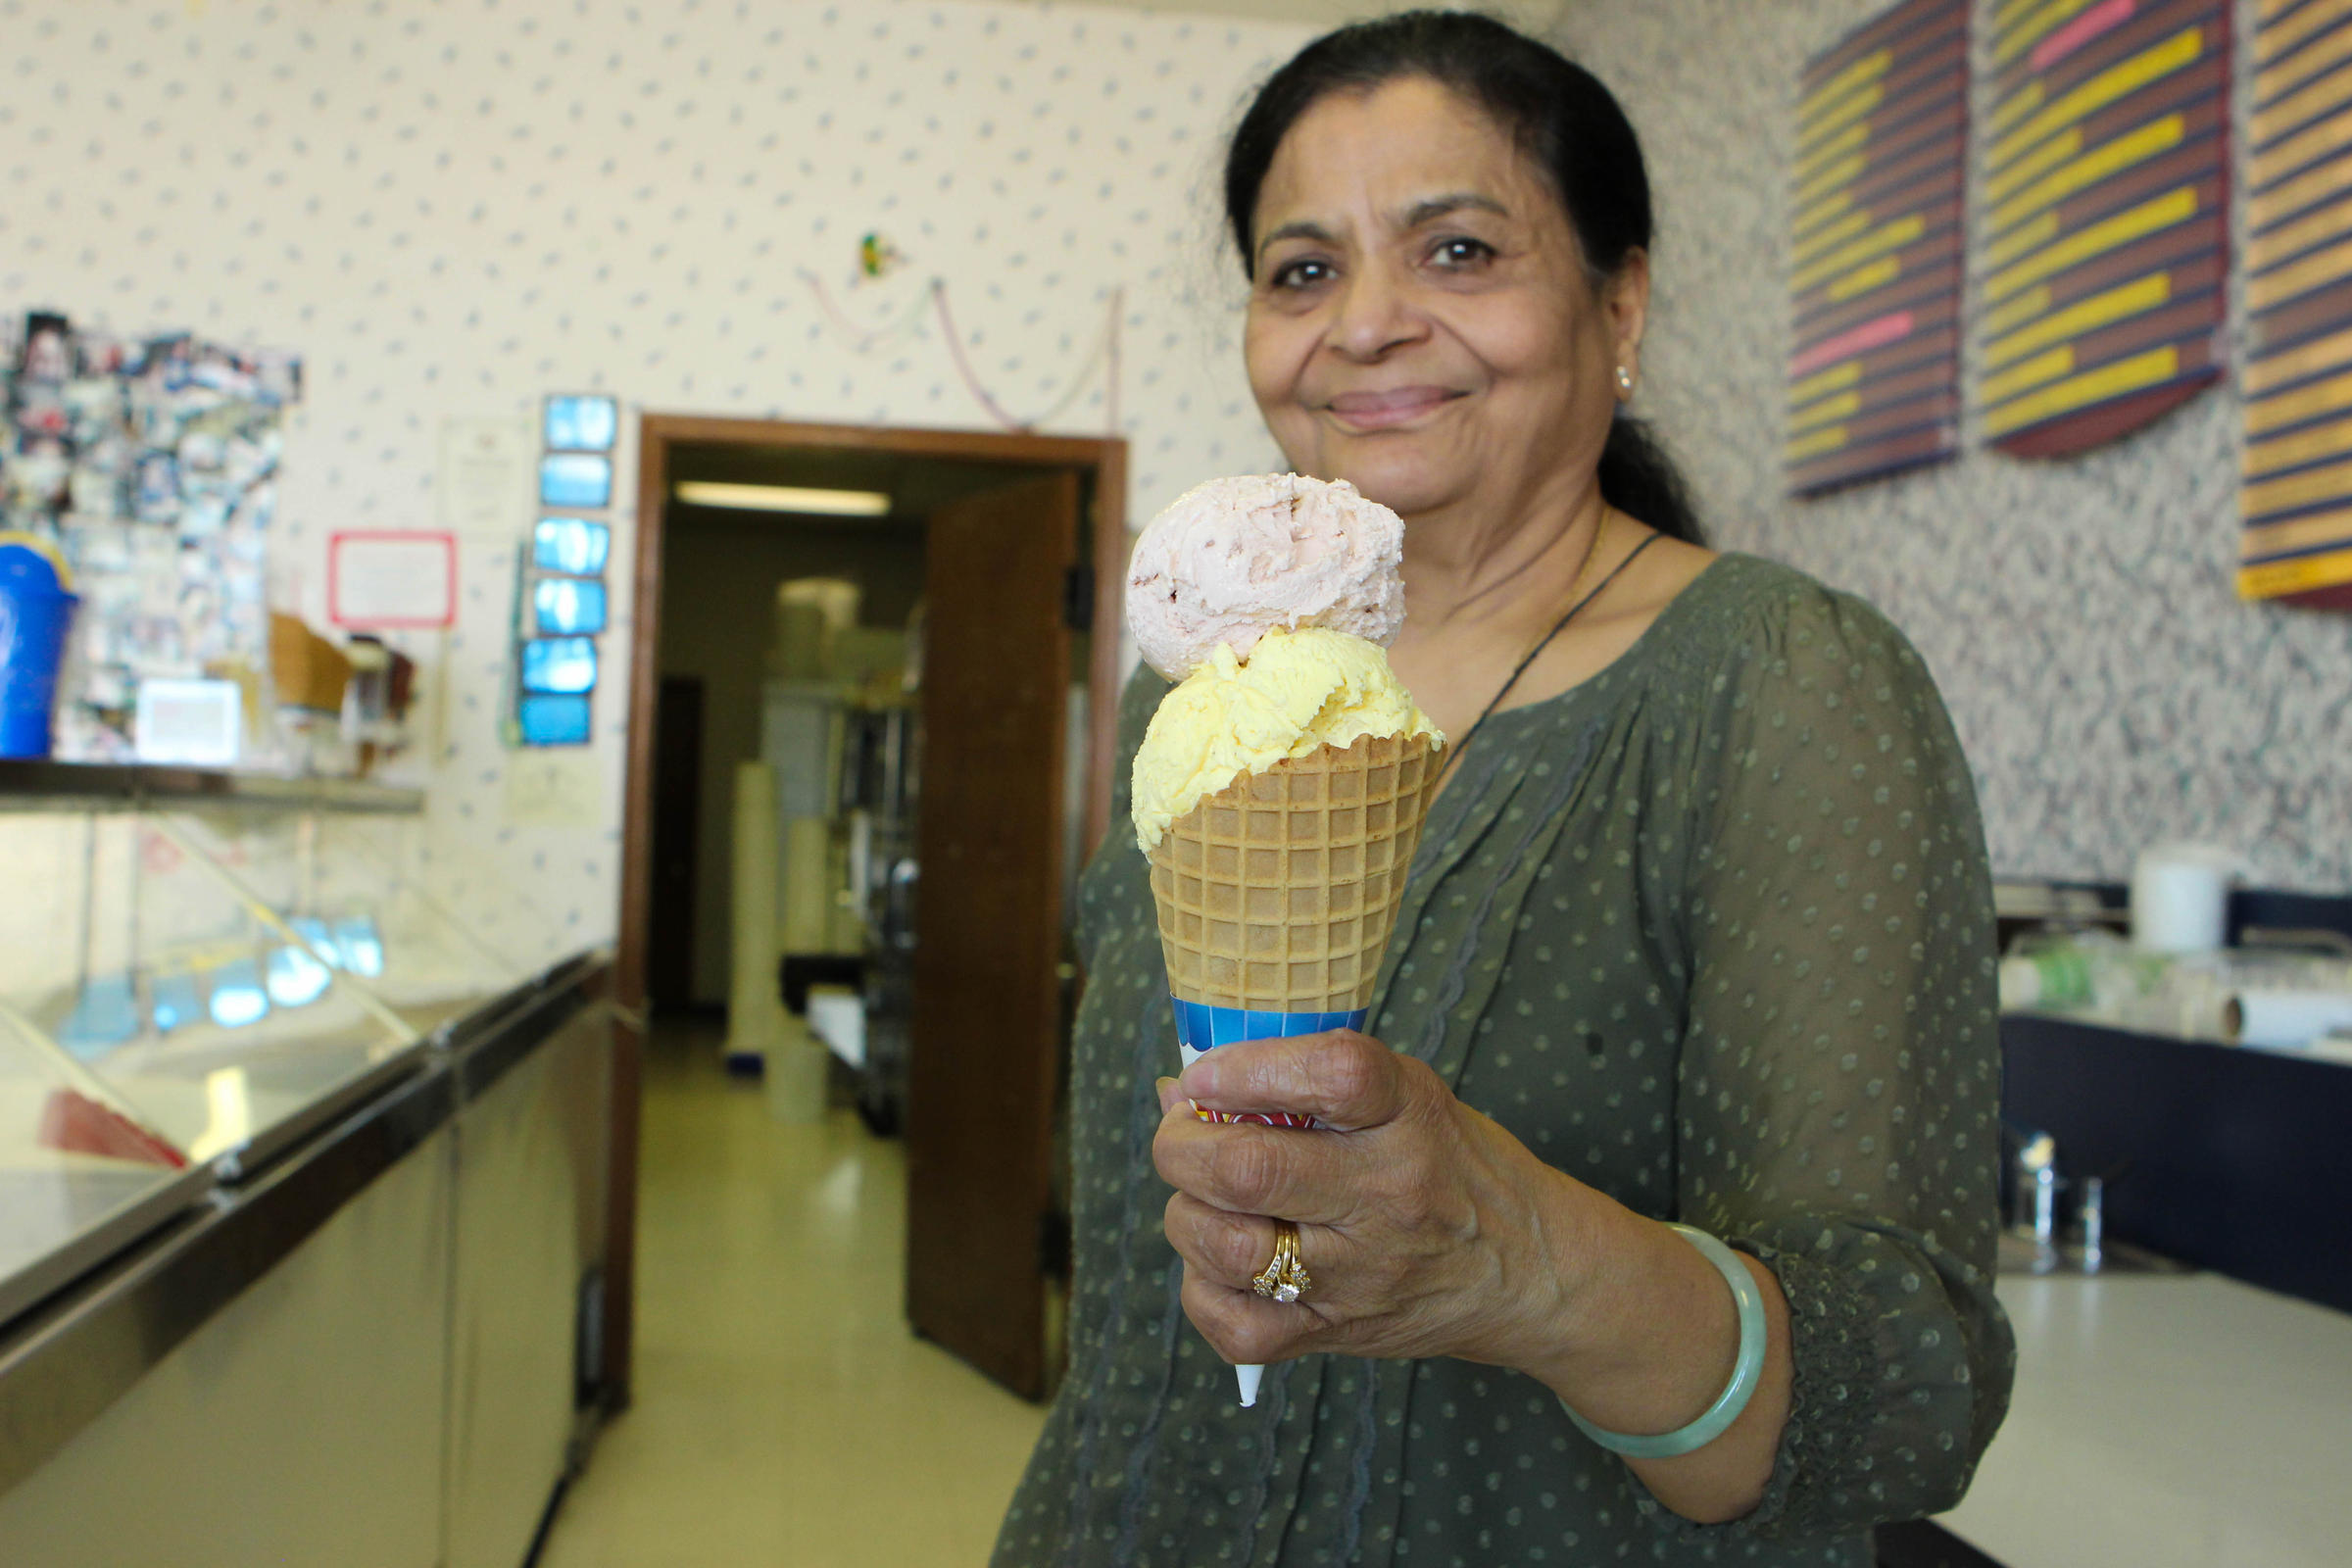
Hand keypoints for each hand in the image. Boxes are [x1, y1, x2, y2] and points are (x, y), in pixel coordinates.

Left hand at [1151, 1029, 1592, 1373]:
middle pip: (1250, 1169)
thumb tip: (1179, 1088)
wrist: (1526, 1273)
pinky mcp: (1337, 1332)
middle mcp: (1386, 1193)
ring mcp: (1360, 1273)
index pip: (1327, 1075)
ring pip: (1227, 1247)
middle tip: (1181, 1136)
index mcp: (1408, 1115)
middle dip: (1182, 1145)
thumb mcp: (1405, 1094)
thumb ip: (1302, 1081)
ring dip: (1187, 1215)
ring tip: (1204, 1200)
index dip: (1245, 1068)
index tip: (1203, 1075)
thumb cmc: (1449, 1165)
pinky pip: (1234, 1324)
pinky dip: (1202, 1289)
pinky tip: (1223, 1262)